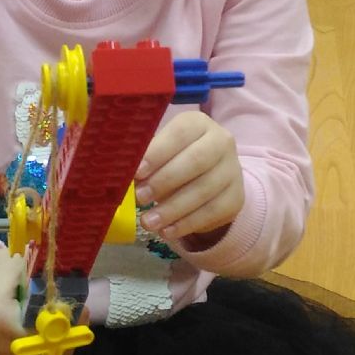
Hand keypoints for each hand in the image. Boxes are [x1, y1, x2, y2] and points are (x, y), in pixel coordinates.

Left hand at [134, 110, 243, 242]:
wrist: (211, 178)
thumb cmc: (174, 159)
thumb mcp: (160, 151)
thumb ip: (143, 157)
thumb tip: (119, 171)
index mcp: (198, 123)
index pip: (180, 133)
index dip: (158, 152)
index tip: (136, 172)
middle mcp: (221, 141)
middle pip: (196, 161)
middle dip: (164, 181)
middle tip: (139, 198)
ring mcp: (232, 170)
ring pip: (204, 190)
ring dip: (172, 209)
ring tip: (148, 222)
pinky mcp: (236, 198)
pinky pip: (212, 213)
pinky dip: (187, 224)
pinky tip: (167, 231)